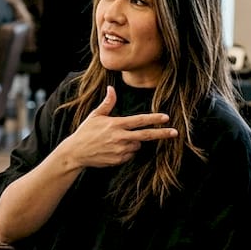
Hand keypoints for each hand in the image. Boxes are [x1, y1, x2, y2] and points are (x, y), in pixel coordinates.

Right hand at [61, 86, 177, 168]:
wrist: (76, 153)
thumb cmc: (86, 132)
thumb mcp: (95, 115)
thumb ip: (107, 103)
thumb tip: (112, 89)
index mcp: (116, 124)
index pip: (139, 120)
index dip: (154, 119)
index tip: (166, 117)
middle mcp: (120, 137)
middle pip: (146, 135)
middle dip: (162, 134)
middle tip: (175, 132)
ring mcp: (120, 150)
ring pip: (137, 146)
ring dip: (134, 143)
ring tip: (118, 141)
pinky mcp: (118, 160)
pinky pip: (130, 155)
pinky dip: (127, 152)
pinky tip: (114, 149)